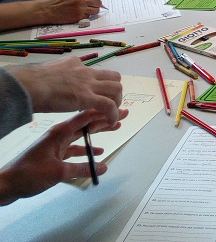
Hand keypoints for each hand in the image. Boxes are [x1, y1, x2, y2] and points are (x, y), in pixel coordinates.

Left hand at [0, 110, 125, 204]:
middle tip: (123, 114)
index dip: (103, 112)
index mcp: (60, 132)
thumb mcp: (58, 172)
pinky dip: (88, 148)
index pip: (86, 117)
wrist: (8, 184)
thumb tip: (103, 167)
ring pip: (84, 134)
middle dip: (106, 119)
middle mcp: (60, 134)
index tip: (118, 110)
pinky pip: (76, 147)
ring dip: (99, 132)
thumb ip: (81, 169)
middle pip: (87, 123)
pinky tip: (98, 151)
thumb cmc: (28, 174)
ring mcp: (57, 143)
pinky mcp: (55, 154)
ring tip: (115, 127)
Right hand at [6, 56, 123, 124]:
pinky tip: (111, 121)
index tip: (96, 94)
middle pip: (114, 77)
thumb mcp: (49, 71)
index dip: (101, 84)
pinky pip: (108, 105)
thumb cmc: (30, 81)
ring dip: (117, 101)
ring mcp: (87, 84)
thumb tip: (55, 80)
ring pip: (116, 89)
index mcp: (76, 64)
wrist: (27, 85)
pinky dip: (113, 114)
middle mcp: (85, 72)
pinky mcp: (86, 97)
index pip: (97, 71)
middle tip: (109, 103)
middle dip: (115, 91)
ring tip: (111, 113)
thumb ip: (59, 75)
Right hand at [43, 0, 102, 22]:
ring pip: (96, 10)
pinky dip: (86, 16)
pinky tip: (79, 14)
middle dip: (95, 4)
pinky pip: (89, 17)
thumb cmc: (60, 2)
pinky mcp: (79, 17)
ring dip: (92, 11)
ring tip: (85, 10)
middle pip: (99, 2)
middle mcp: (82, 0)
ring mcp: (81, 9)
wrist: (50, 10)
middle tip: (90, 5)